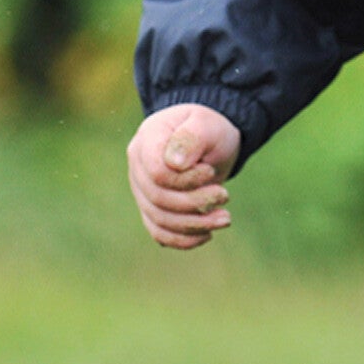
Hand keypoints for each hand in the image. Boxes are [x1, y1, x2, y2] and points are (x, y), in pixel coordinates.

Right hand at [127, 104, 241, 249]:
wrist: (208, 140)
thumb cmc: (207, 128)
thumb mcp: (205, 124)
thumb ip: (191, 138)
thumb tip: (175, 163)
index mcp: (147, 141)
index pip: (157, 173)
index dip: (186, 180)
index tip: (211, 172)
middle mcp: (138, 167)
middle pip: (158, 199)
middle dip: (196, 203)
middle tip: (225, 196)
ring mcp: (142, 190)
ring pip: (159, 219)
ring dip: (195, 225)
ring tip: (225, 219)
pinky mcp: (152, 208)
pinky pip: (160, 232)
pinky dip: (183, 239)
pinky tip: (207, 235)